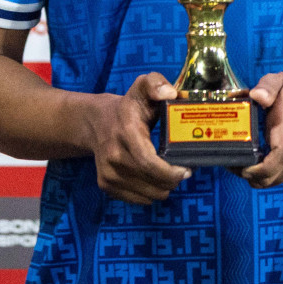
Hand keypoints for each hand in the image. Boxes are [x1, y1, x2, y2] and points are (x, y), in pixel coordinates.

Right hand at [82, 73, 191, 204]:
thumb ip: (156, 83)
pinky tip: (154, 178)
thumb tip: (170, 93)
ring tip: (169, 173)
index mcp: (126, 133)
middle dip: (173, 180)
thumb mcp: (142, 87)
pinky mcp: (106, 185)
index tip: (186, 169)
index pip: (149, 163)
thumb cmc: (128, 106)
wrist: (96, 123)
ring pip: (149, 195)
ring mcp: (108, 173)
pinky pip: (139, 200)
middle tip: (183, 170)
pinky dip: (151, 192)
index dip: (171, 172)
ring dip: (164, 187)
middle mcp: (114, 156)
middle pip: (153, 183)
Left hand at [238, 69, 282, 188]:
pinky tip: (259, 160)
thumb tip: (255, 96)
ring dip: (257, 176)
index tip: (235, 162)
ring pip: (275, 181)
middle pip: (268, 179)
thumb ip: (267, 86)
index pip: (269, 166)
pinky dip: (268, 174)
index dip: (250, 170)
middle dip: (247, 174)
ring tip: (244, 161)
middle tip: (233, 161)